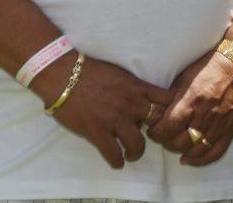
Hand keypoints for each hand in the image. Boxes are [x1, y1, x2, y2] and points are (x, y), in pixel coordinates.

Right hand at [34, 54, 169, 168]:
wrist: (63, 75)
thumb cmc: (90, 71)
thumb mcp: (121, 74)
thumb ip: (134, 88)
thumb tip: (141, 101)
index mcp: (137, 87)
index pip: (167, 100)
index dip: (169, 111)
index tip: (164, 118)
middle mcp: (131, 103)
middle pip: (157, 123)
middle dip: (157, 133)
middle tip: (149, 139)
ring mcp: (115, 119)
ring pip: (137, 143)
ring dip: (136, 152)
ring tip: (132, 155)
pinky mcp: (97, 131)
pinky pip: (113, 153)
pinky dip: (117, 161)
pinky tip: (116, 162)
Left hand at [147, 51, 232, 166]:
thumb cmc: (209, 67)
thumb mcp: (184, 78)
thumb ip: (171, 99)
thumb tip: (156, 114)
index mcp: (191, 101)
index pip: (166, 129)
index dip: (156, 133)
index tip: (154, 129)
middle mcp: (205, 115)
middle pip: (179, 143)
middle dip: (167, 142)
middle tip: (164, 136)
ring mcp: (220, 124)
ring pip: (195, 150)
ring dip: (182, 150)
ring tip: (177, 144)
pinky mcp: (230, 128)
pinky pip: (215, 152)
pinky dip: (200, 160)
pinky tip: (189, 158)